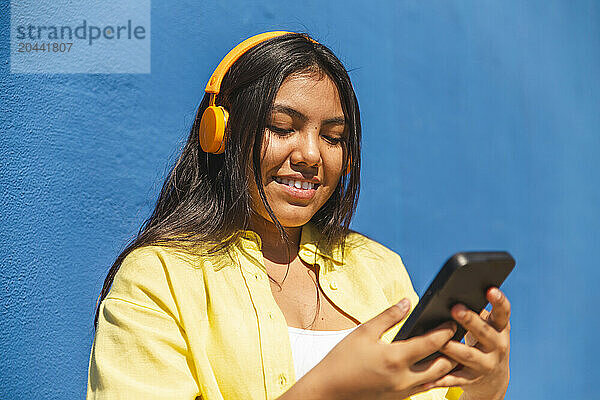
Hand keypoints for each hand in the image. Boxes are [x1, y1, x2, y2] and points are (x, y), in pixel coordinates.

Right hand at [297, 299, 458, 399]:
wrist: (328, 390)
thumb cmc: (342, 360)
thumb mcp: (363, 332)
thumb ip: (388, 316)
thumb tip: (407, 301)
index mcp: (395, 358)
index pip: (432, 343)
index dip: (446, 331)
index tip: (452, 321)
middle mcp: (403, 378)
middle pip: (442, 365)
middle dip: (453, 350)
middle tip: (458, 336)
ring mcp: (402, 391)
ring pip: (437, 380)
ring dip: (447, 366)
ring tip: (452, 351)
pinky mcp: (398, 398)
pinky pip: (425, 388)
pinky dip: (434, 377)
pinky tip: (434, 367)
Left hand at [429, 288, 510, 399]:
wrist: (494, 379)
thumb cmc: (484, 341)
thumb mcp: (488, 326)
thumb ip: (477, 311)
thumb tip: (454, 293)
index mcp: (500, 328)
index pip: (503, 312)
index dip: (499, 301)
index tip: (491, 289)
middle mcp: (497, 346)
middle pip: (484, 332)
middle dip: (470, 321)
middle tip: (455, 308)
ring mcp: (486, 364)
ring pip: (468, 355)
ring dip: (452, 348)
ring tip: (439, 341)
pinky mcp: (471, 379)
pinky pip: (455, 378)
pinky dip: (441, 379)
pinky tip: (428, 376)